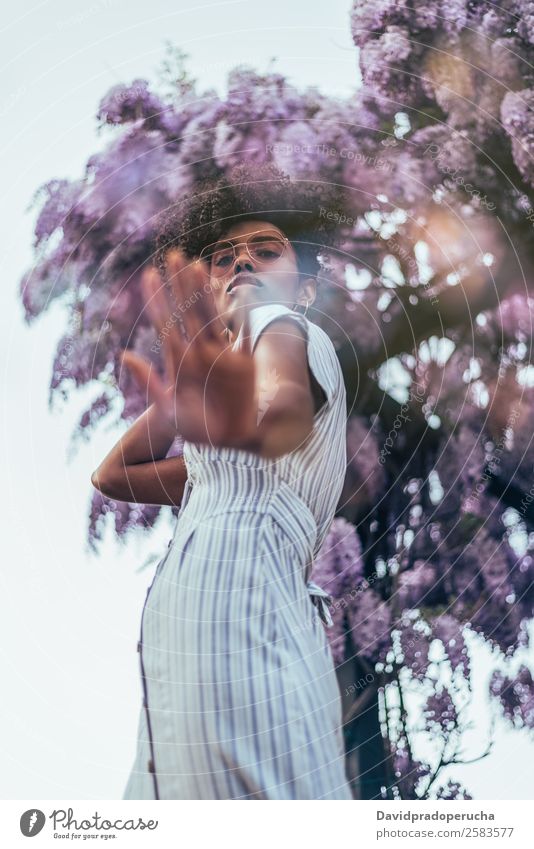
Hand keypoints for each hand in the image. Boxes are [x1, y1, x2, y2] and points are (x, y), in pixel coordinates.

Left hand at [120, 250, 259, 449]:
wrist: (230, 442)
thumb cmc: (197, 429)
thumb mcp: (167, 409)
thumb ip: (149, 382)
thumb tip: (124, 354)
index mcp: (180, 360)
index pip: (165, 322)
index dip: (156, 298)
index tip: (147, 274)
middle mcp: (199, 351)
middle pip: (187, 310)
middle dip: (179, 283)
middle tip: (171, 255)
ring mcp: (221, 354)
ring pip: (209, 314)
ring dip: (202, 291)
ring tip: (194, 265)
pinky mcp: (242, 362)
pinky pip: (241, 332)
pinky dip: (239, 314)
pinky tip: (237, 293)